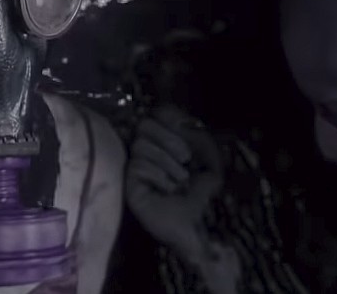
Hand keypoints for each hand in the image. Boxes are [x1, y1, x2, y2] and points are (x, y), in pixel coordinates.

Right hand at [125, 104, 223, 261]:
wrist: (196, 224)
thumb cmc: (201, 192)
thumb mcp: (209, 161)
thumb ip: (199, 137)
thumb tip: (181, 121)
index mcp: (164, 139)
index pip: (158, 112)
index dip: (170, 117)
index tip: (186, 129)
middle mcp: (146, 149)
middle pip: (144, 123)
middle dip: (170, 140)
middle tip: (186, 160)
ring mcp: (134, 166)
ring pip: (140, 145)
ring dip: (167, 163)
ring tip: (179, 182)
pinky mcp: (127, 183)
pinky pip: (137, 165)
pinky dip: (158, 176)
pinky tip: (167, 190)